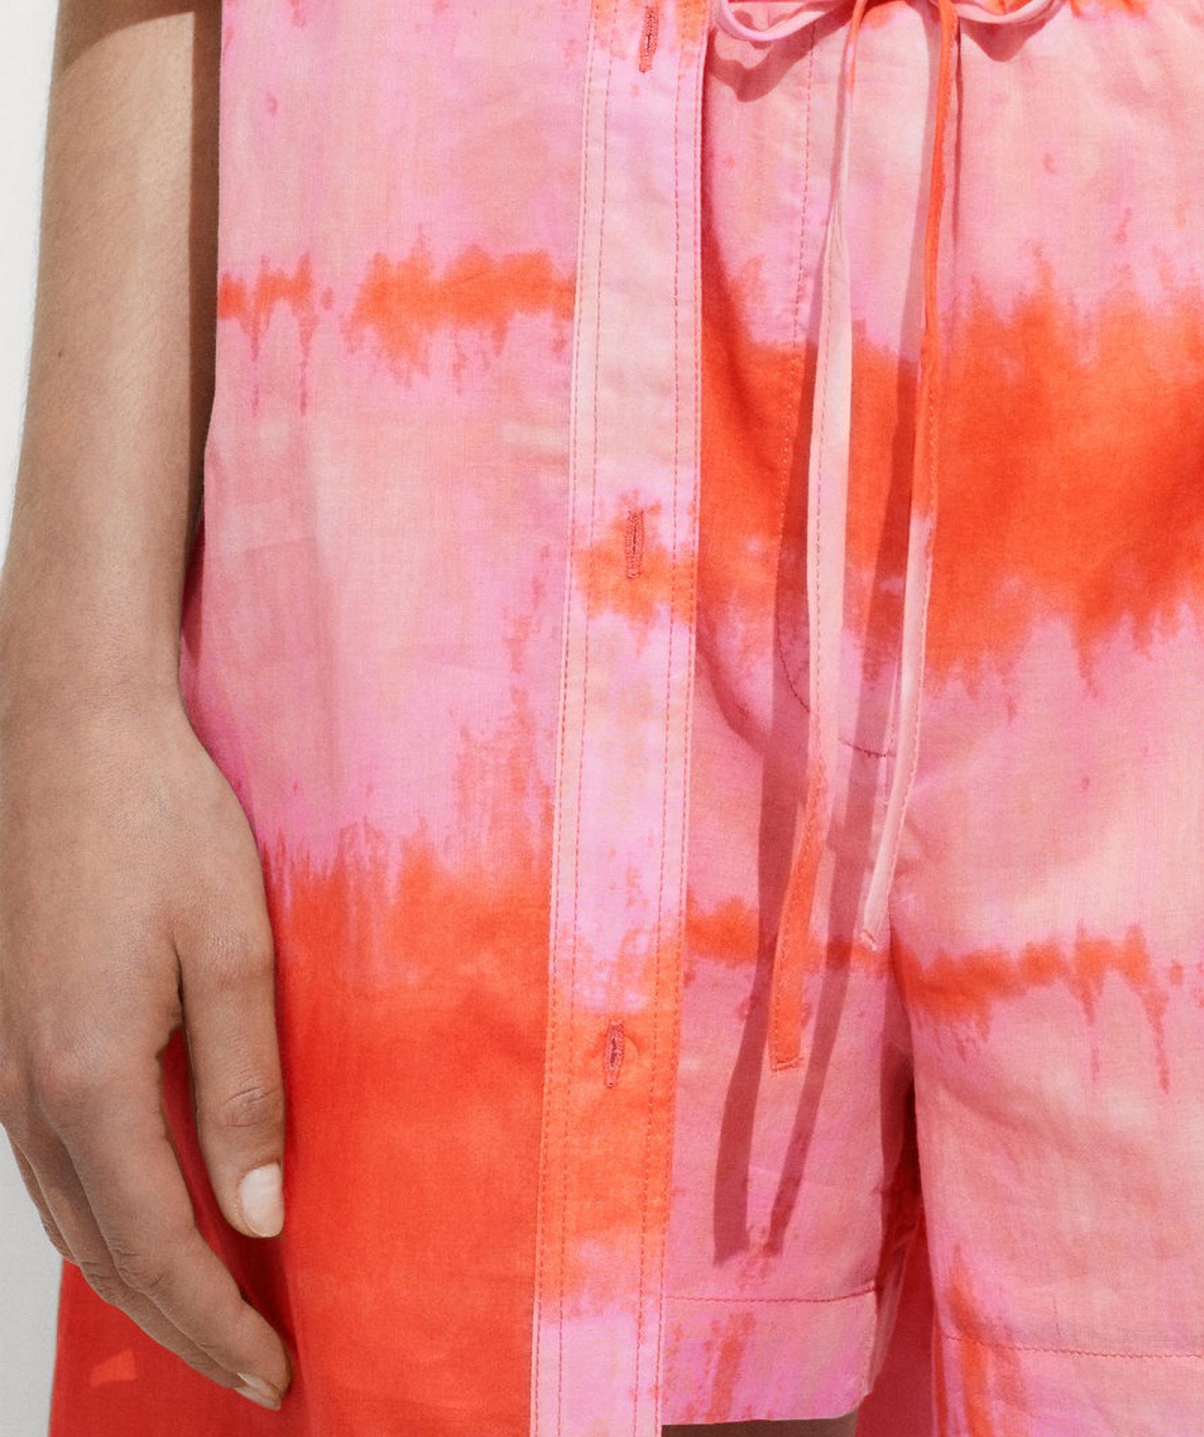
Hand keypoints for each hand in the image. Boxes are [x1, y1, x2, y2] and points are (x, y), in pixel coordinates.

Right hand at [0, 688, 291, 1407]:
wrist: (70, 735)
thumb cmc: (161, 821)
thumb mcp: (234, 946)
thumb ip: (244, 1087)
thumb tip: (260, 1215)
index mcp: (88, 1078)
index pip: (157, 1245)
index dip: (217, 1320)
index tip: (275, 1370)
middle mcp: (29, 1093)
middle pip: (103, 1254)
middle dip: (181, 1323)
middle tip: (255, 1368)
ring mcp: (6, 1070)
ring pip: (69, 1221)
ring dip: (139, 1281)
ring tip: (216, 1315)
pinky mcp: (12, 1040)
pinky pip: (53, 1171)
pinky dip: (104, 1222)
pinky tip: (151, 1225)